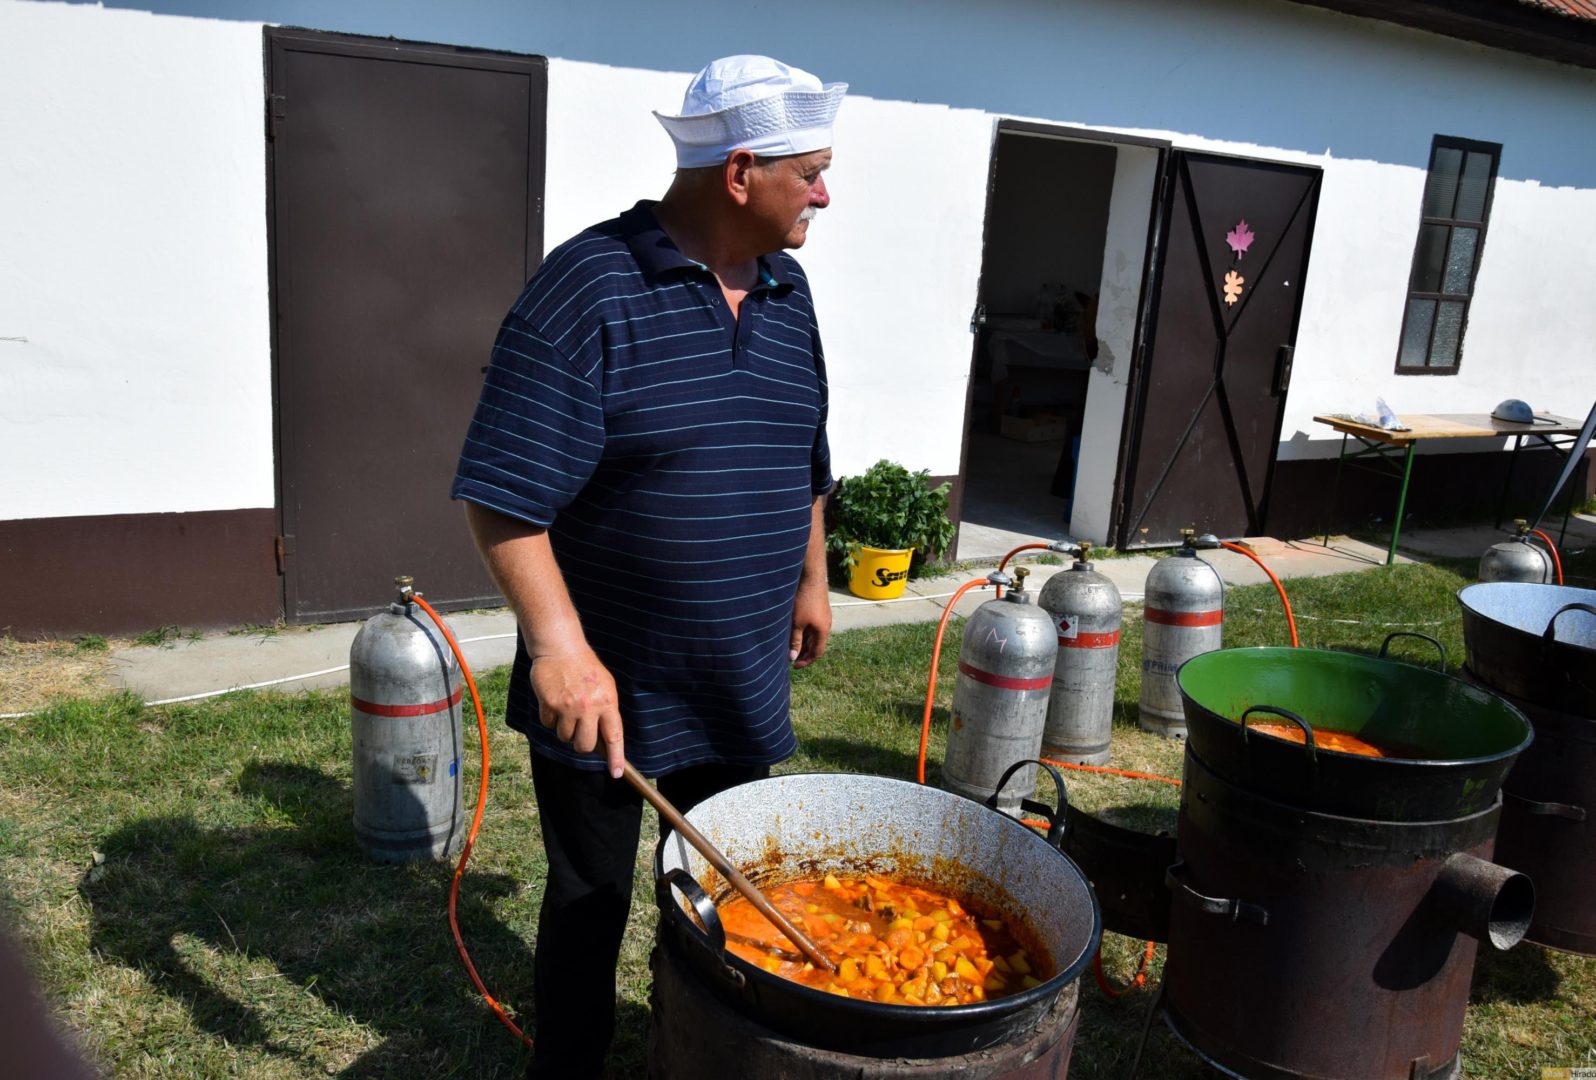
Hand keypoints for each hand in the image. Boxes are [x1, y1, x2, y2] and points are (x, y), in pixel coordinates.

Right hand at [529, 650, 623, 777]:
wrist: (561, 648)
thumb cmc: (585, 668)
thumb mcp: (605, 685)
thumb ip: (606, 710)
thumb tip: (605, 740)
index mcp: (607, 702)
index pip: (614, 736)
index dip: (615, 757)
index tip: (615, 773)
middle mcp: (588, 707)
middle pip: (584, 746)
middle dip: (581, 744)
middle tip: (580, 731)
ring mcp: (568, 707)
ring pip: (564, 737)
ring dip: (564, 728)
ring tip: (567, 708)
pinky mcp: (549, 704)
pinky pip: (548, 724)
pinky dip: (550, 717)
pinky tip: (554, 701)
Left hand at [788, 576, 831, 668]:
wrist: (811, 577)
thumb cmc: (803, 600)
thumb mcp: (797, 623)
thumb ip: (795, 641)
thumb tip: (793, 657)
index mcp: (823, 631)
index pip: (817, 653)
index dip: (806, 661)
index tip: (795, 666)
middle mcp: (826, 625)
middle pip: (816, 645)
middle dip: (804, 652)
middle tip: (791, 657)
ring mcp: (824, 617)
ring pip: (814, 635)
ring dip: (804, 642)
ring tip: (791, 645)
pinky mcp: (820, 609)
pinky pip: (814, 626)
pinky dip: (805, 632)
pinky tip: (795, 631)